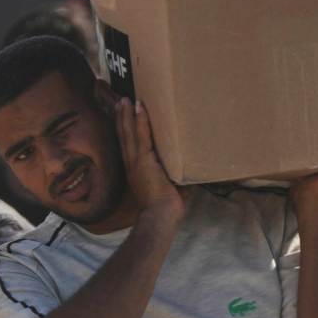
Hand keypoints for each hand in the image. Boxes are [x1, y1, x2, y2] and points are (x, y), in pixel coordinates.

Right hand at [116, 97, 181, 222]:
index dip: (126, 131)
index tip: (125, 118)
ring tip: (126, 100)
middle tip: (121, 102)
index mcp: (136, 170)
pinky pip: (140, 136)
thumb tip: (195, 170)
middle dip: (122, 118)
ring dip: (127, 115)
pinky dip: (139, 121)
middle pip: (124, 136)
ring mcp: (136, 161)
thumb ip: (179, 175)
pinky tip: (138, 108)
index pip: (129, 146)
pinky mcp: (143, 160)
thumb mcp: (173, 186)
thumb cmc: (167, 207)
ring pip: (129, 133)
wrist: (160, 216)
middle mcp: (132, 164)